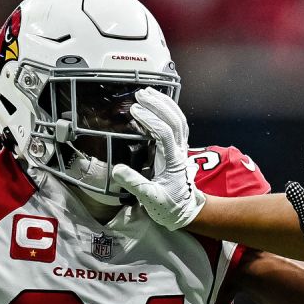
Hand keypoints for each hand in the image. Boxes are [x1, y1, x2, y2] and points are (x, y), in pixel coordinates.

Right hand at [111, 88, 204, 229]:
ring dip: (165, 104)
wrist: (185, 211)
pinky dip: (169, 111)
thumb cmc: (168, 206)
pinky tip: (158, 103)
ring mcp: (181, 148)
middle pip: (175, 121)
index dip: (151, 120)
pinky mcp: (178, 148)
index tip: (135, 111)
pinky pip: (178, 125)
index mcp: (173, 161)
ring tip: (148, 92)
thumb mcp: (150, 198)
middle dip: (158, 105)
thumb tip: (117, 170)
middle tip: (140, 94)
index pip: (165, 134)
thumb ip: (135, 184)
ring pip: (179, 120)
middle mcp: (180, 151)